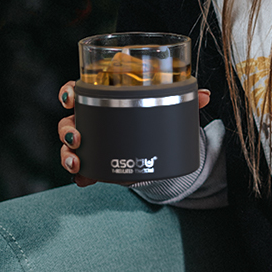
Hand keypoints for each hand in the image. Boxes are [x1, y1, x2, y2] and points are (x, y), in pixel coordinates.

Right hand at [58, 81, 209, 185]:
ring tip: (78, 162)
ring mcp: (93, 142)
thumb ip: (184, 101)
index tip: (70, 97)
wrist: (158, 147)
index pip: (79, 91)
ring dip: (68, 155)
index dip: (69, 92)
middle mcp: (93, 120)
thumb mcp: (167, 108)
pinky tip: (83, 180)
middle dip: (66, 129)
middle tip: (77, 137)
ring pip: (70, 146)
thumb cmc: (153, 118)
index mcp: (104, 100)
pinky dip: (81, 175)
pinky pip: (83, 169)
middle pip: (68, 121)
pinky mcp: (98, 163)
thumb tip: (205, 95)